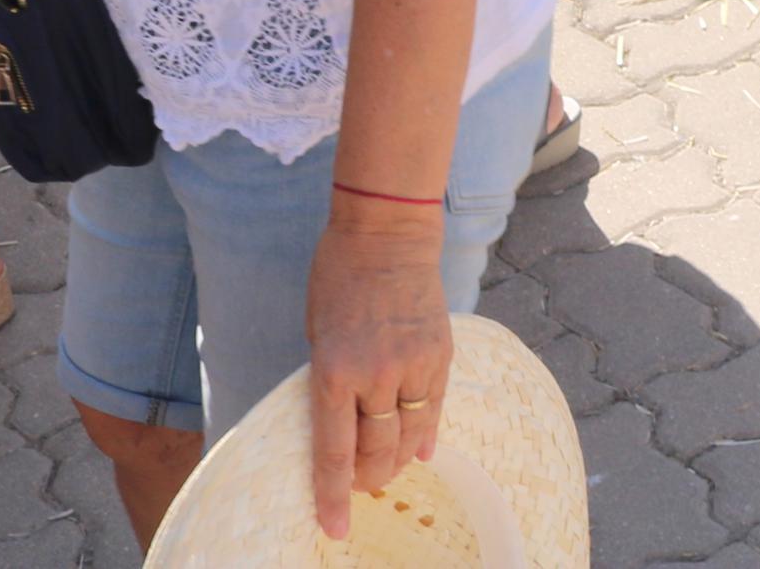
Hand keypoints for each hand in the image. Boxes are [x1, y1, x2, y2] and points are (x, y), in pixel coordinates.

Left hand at [304, 214, 452, 540]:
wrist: (387, 232)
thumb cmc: (338, 278)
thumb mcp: (318, 335)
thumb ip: (333, 382)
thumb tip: (351, 425)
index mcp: (333, 372)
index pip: (334, 452)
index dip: (333, 496)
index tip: (334, 528)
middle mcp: (375, 375)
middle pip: (376, 451)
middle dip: (366, 479)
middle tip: (360, 488)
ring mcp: (413, 364)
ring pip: (409, 436)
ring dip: (396, 460)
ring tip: (386, 470)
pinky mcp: (441, 353)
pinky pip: (435, 407)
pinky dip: (425, 431)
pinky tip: (420, 448)